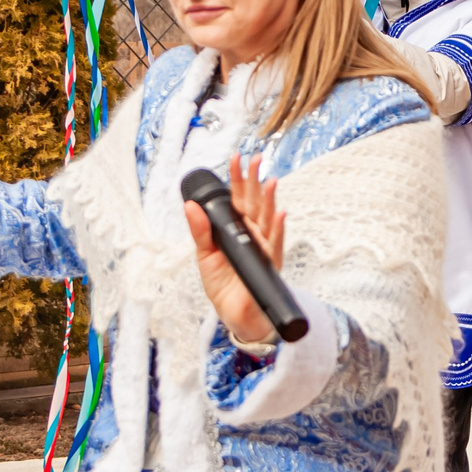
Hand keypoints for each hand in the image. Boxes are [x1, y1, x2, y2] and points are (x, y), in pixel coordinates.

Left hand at [184, 154, 287, 345]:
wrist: (235, 314)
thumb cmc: (223, 284)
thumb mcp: (205, 254)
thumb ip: (200, 230)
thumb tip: (190, 206)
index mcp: (237, 229)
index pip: (238, 199)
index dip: (237, 179)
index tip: (237, 158)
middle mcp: (253, 234)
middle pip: (255, 203)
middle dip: (255, 180)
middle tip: (256, 159)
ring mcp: (264, 247)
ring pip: (268, 218)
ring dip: (269, 200)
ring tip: (269, 181)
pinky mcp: (269, 263)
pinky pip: (276, 243)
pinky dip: (278, 228)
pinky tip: (281, 213)